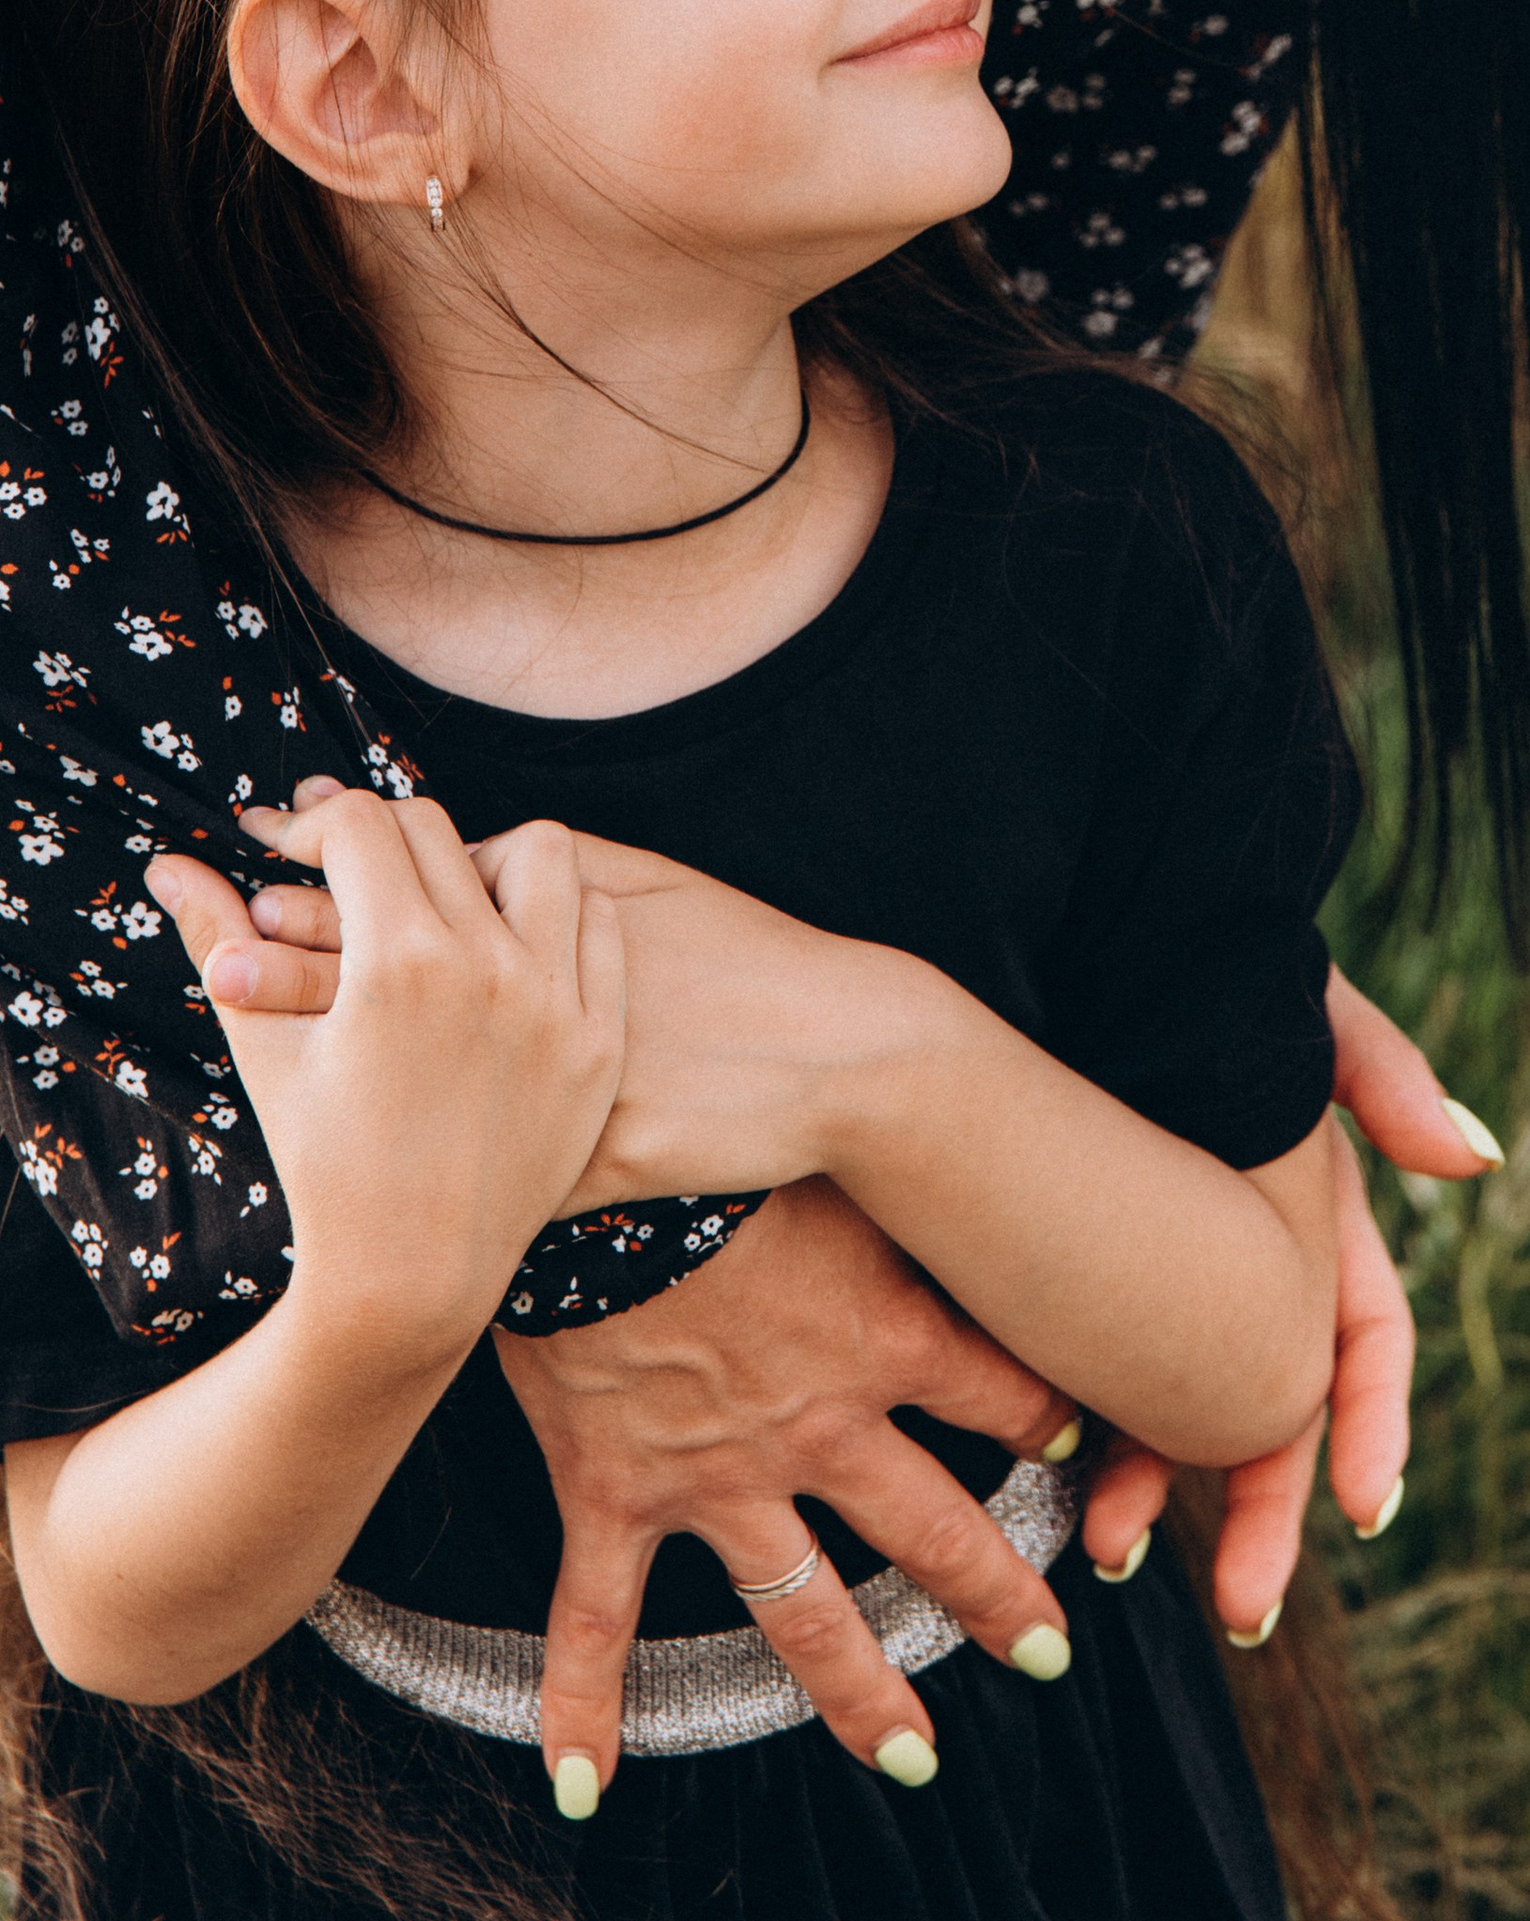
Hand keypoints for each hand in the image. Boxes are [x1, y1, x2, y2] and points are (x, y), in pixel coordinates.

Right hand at [150, 794, 623, 1361]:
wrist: (411, 1273)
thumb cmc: (323, 1163)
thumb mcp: (265, 1047)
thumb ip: (216, 940)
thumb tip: (166, 862)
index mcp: (397, 963)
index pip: (362, 825)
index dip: (313, 825)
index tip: (290, 851)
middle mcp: (487, 966)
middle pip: (436, 830)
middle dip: (379, 838)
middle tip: (350, 870)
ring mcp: (556, 1000)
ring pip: (540, 852)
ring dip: (485, 859)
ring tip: (442, 900)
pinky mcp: (599, 1036)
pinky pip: (599, 923)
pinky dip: (558, 916)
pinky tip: (511, 942)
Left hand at [241, 798, 897, 1209]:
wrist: (834, 1056)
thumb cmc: (740, 959)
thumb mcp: (647, 887)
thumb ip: (556, 866)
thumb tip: (478, 844)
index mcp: (549, 922)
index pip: (412, 872)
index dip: (331, 855)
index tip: (273, 838)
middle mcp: (535, 1000)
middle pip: (381, 960)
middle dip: (291, 938)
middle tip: (220, 928)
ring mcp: (549, 1088)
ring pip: (401, 1064)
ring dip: (308, 1029)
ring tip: (231, 984)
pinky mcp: (576, 1166)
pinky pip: (474, 1162)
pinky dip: (397, 1148)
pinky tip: (337, 1146)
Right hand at [497, 1175, 1081, 1804]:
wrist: (597, 1159)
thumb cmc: (726, 1123)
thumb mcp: (850, 1133)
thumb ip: (912, 1150)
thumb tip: (970, 1090)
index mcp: (884, 1333)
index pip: (1003, 1392)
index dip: (1050, 1421)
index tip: (1079, 1445)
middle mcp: (819, 1423)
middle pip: (933, 1532)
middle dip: (998, 1598)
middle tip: (1047, 1652)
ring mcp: (719, 1472)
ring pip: (804, 1611)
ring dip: (862, 1693)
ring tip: (912, 1757)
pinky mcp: (617, 1489)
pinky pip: (596, 1618)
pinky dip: (583, 1703)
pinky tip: (588, 1779)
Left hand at [1081, 966, 1498, 1636]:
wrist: (1033, 936)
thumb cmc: (1180, 963)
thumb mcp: (1286, 1005)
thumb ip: (1380, 1070)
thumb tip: (1476, 1160)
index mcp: (1308, 1202)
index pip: (1363, 1337)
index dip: (1372, 1424)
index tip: (1363, 1507)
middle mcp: (1237, 1249)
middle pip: (1271, 1409)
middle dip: (1268, 1515)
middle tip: (1247, 1608)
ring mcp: (1148, 1264)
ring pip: (1173, 1407)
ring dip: (1158, 1490)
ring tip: (1109, 1552)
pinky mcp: (1061, 1266)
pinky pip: (1087, 1372)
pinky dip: (1083, 1436)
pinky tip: (1051, 1485)